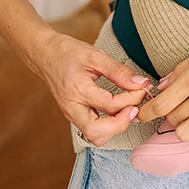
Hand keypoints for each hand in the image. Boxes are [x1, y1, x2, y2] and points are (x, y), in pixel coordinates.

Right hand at [36, 31, 149, 145]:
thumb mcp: (96, 56)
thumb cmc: (69, 52)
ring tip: (127, 109)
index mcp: (77, 90)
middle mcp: (71, 107)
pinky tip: (116, 111)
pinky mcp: (72, 115)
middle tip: (135, 107)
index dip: (131, 99)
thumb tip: (140, 83)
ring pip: (93, 136)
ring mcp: (70, 114)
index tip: (143, 89)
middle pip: (97, 132)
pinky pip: (91, 130)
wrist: (45, 54)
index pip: (110, 105)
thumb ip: (119, 71)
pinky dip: (107, 126)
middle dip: (121, 123)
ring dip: (114, 128)